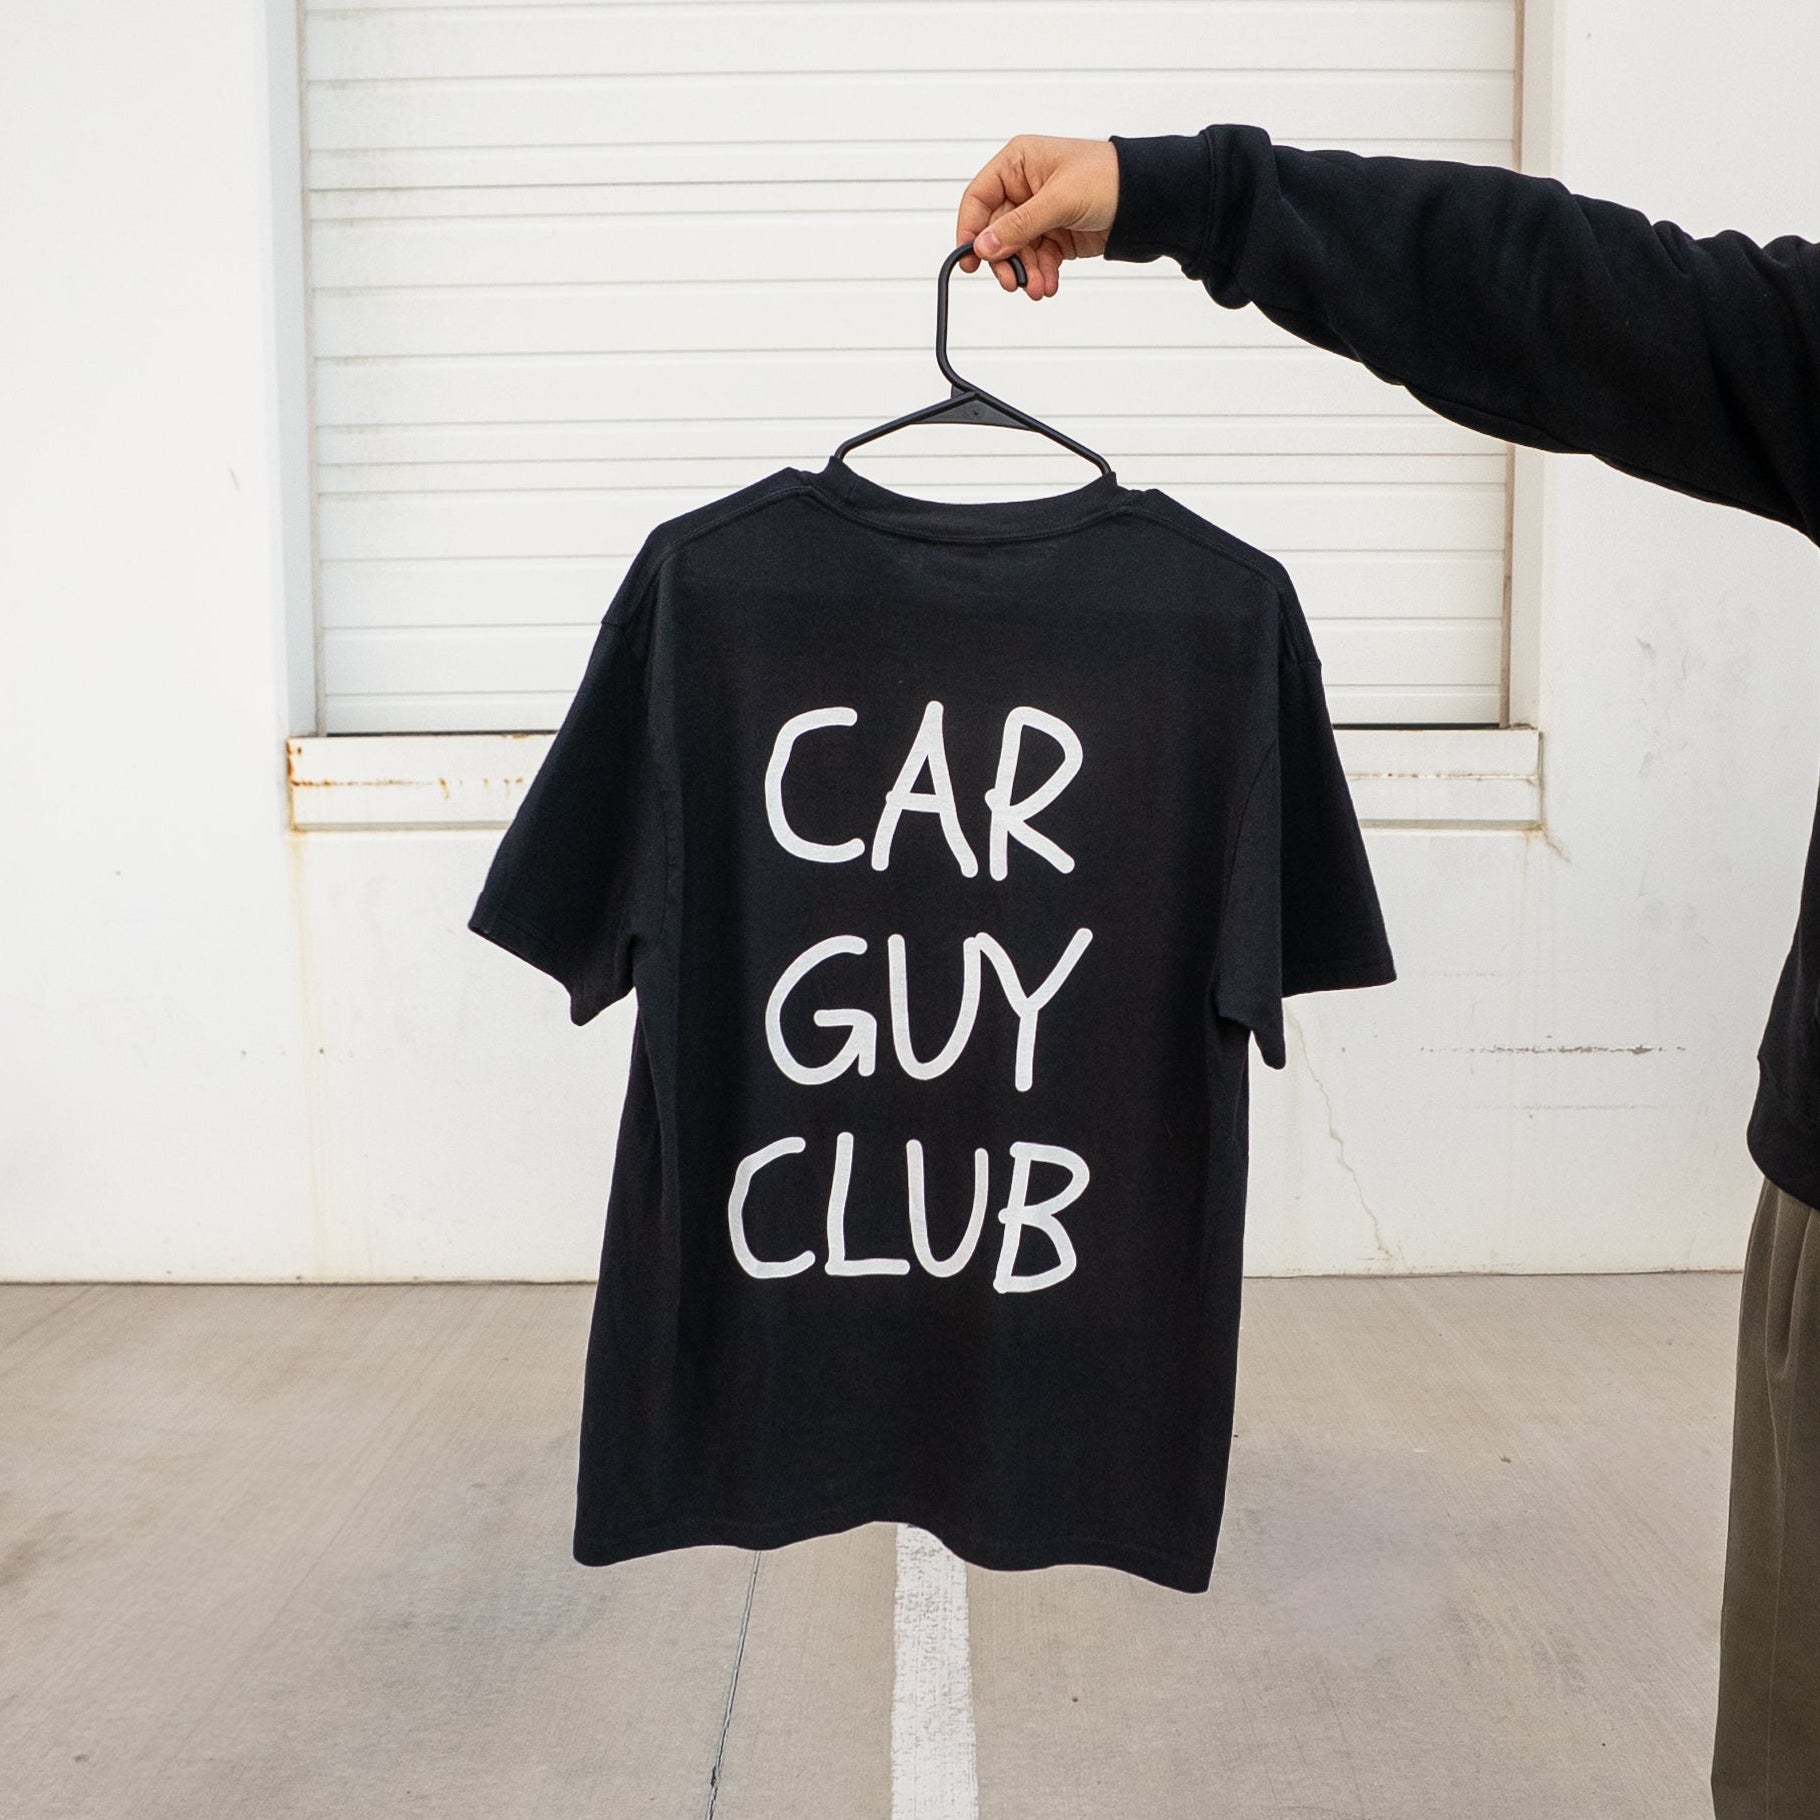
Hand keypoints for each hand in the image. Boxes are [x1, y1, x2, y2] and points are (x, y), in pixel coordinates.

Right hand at [954, 135, 1119, 299]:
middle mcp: (1025, 187)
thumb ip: (1019, 225)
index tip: (971, 260)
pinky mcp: (1056, 235)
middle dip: (1005, 260)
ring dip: (1026, 272)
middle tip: (1012, 281)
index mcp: (1019, 163)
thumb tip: (984, 245)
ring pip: (1017, 251)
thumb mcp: (1059, 200)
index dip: (970, 229)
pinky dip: (1041, 274)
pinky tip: (1048, 285)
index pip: (979, 198)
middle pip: (996, 231)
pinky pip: (1038, 260)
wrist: (1147, 198)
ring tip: (1038, 288)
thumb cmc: (1108, 178)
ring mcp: (1040, 213)